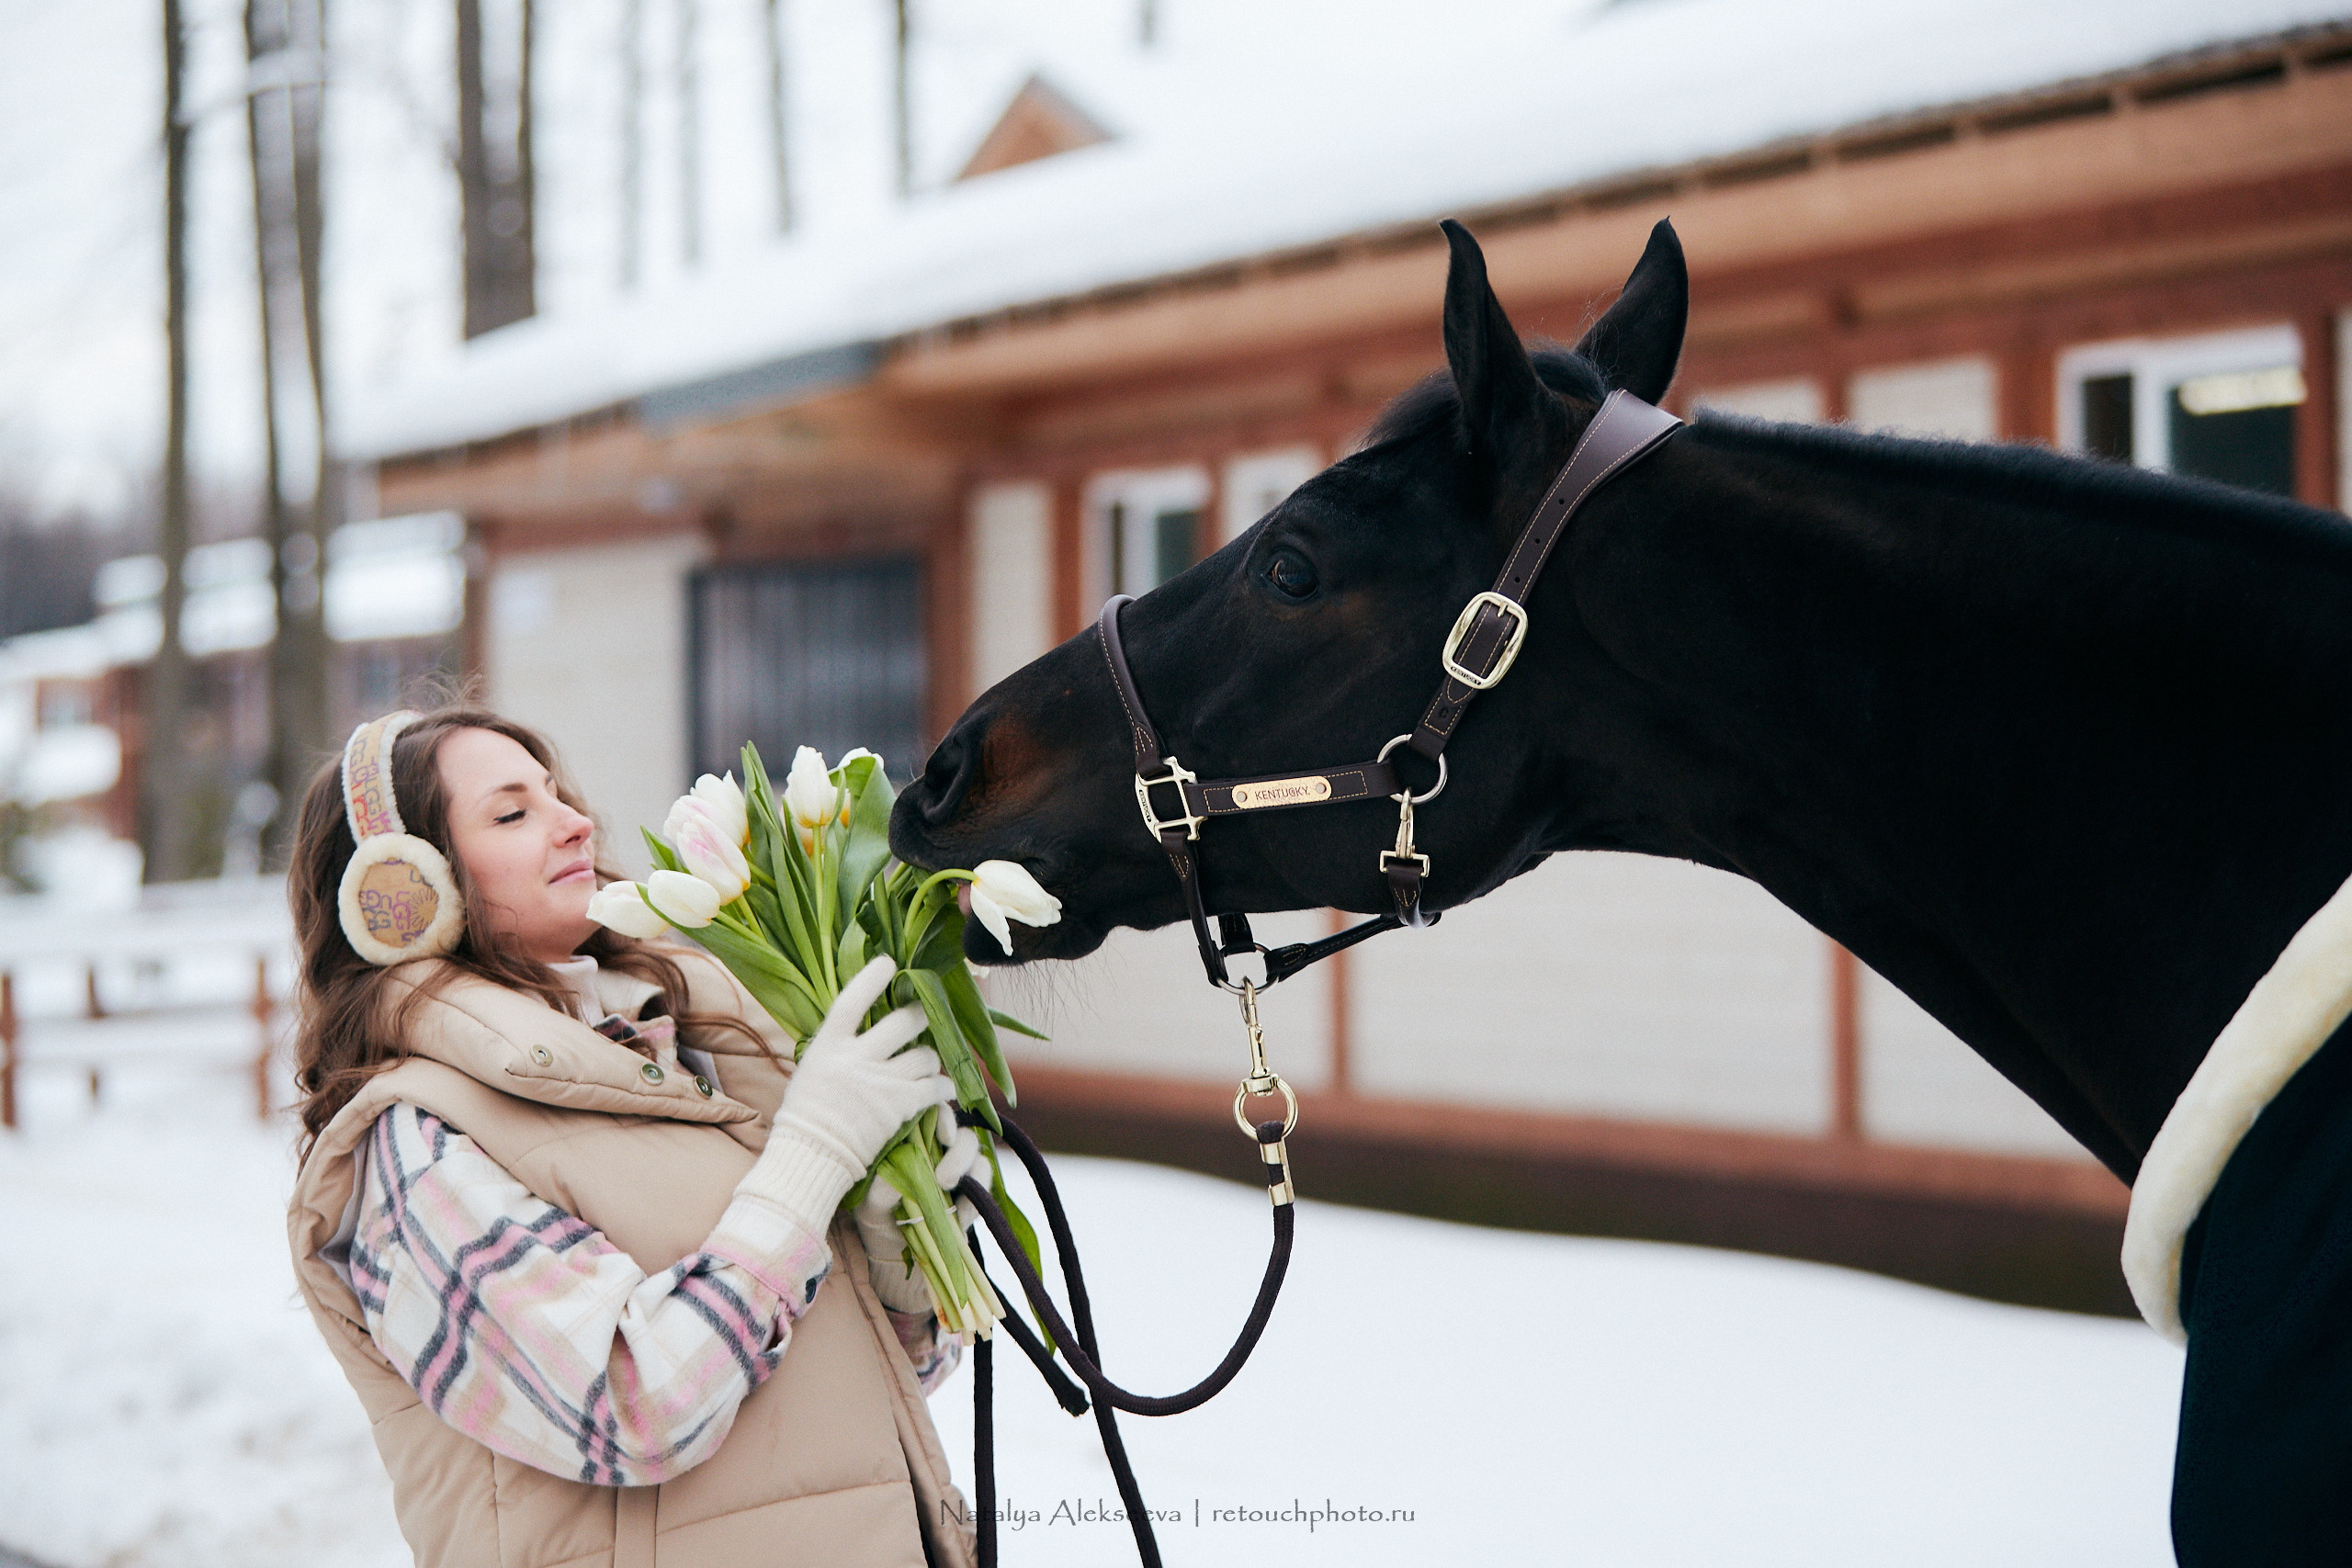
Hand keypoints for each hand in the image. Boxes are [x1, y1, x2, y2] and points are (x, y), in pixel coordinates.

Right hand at [771, 956, 949, 1175]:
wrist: (813, 1155)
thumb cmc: (808, 1111)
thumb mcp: (812, 1067)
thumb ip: (838, 1043)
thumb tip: (863, 1019)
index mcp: (828, 1045)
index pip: (852, 1001)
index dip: (872, 979)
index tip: (889, 963)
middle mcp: (856, 1059)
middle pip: (903, 1022)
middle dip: (919, 1016)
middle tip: (922, 1016)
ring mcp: (880, 1083)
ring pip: (924, 1055)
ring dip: (928, 1057)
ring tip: (924, 1061)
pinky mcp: (899, 1107)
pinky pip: (934, 1087)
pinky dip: (942, 1086)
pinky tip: (942, 1087)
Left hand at [855, 1108, 984, 1311]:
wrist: (895, 1251)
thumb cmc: (878, 1216)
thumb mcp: (869, 1205)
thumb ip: (879, 1191)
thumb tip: (893, 1180)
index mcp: (914, 1139)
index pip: (933, 1114)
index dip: (943, 1118)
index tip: (943, 1136)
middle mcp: (940, 1148)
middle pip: (962, 1134)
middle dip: (958, 1154)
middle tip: (943, 1180)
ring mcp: (960, 1168)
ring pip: (977, 1155)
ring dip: (966, 1171)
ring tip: (947, 1193)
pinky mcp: (974, 1191)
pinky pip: (984, 1184)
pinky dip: (974, 1201)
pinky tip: (959, 1218)